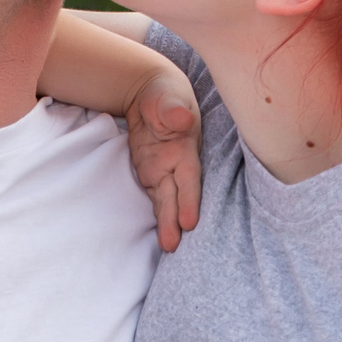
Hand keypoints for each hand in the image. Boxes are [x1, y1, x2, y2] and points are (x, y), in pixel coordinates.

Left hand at [125, 64, 201, 251]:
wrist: (151, 94)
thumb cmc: (163, 94)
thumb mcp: (166, 97)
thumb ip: (172, 109)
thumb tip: (181, 119)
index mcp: (185, 148)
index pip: (188, 178)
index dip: (189, 200)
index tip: (189, 222)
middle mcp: (177, 164)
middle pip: (177, 196)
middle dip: (176, 220)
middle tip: (174, 245)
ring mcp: (164, 170)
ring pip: (166, 201)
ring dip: (167, 223)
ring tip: (169, 247)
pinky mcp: (151, 173)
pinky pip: (155, 197)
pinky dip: (158, 215)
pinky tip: (160, 235)